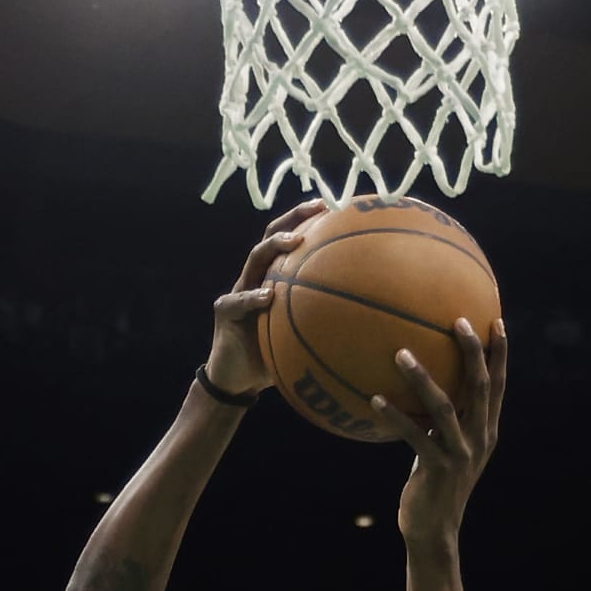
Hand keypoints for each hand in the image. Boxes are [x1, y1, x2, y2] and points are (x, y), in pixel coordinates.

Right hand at [204, 203, 325, 398]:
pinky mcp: (225, 311)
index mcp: (272, 281)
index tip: (332, 208)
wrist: (237, 382)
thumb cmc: (272, 359)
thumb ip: (322, 326)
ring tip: (294, 242)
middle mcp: (255, 279)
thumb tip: (365, 325)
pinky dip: (254, 298)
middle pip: (271, 237)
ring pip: (255, 258)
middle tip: (316, 208)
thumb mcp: (301, 340)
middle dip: (292, 219)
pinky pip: (239, 301)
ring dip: (274, 247)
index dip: (306, 222)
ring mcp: (238, 291)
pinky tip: (268, 297)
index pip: (288, 242)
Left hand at [374, 320, 507, 552]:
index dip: (499, 353)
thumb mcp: (446, 449)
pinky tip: (375, 399)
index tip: (495, 319)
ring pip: (445, 407)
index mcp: (486, 432)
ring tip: (400, 353)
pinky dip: (395, 416)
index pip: (498, 386)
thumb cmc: (434, 486)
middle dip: (472, 351)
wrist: (434, 531)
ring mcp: (459, 455)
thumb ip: (442, 421)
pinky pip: (414, 436)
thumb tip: (422, 385)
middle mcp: (479, 439)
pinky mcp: (437, 470)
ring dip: (422, 378)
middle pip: (480, 387)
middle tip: (457, 320)